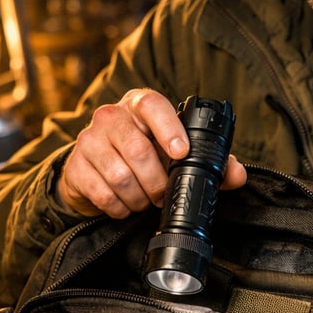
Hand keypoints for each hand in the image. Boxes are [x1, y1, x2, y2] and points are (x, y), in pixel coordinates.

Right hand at [56, 89, 246, 217]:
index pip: (153, 105)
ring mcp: (89, 139)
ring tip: (144, 201)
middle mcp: (111, 116)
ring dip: (139, 197)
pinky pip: (102, 193)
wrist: (96, 167)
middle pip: (137, 149)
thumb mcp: (176, 153)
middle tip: (163, 194)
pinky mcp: (75, 166)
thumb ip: (210, 161)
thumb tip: (236, 174)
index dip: (169, 128)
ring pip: (120, 175)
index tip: (181, 152)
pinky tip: (125, 205)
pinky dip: (119, 207)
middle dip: (157, 181)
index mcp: (141, 106)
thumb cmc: (145, 154)